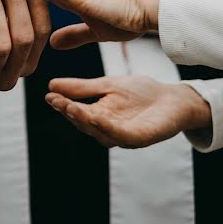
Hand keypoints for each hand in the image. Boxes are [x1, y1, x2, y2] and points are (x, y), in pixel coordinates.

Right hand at [45, 76, 211, 147]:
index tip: (49, 95)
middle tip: (56, 101)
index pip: (76, 112)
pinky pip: (120, 135)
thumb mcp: (107, 85)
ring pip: (99, 132)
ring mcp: (123, 136)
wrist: (173, 98)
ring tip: (70, 108)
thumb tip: (51, 86)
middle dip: (69, 113)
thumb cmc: (141, 93)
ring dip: (84, 121)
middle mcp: (107, 130)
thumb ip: (81, 88)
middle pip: (84, 124)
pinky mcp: (140, 138)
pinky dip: (106, 128)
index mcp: (98, 116)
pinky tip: (96, 117)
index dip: (62, 105)